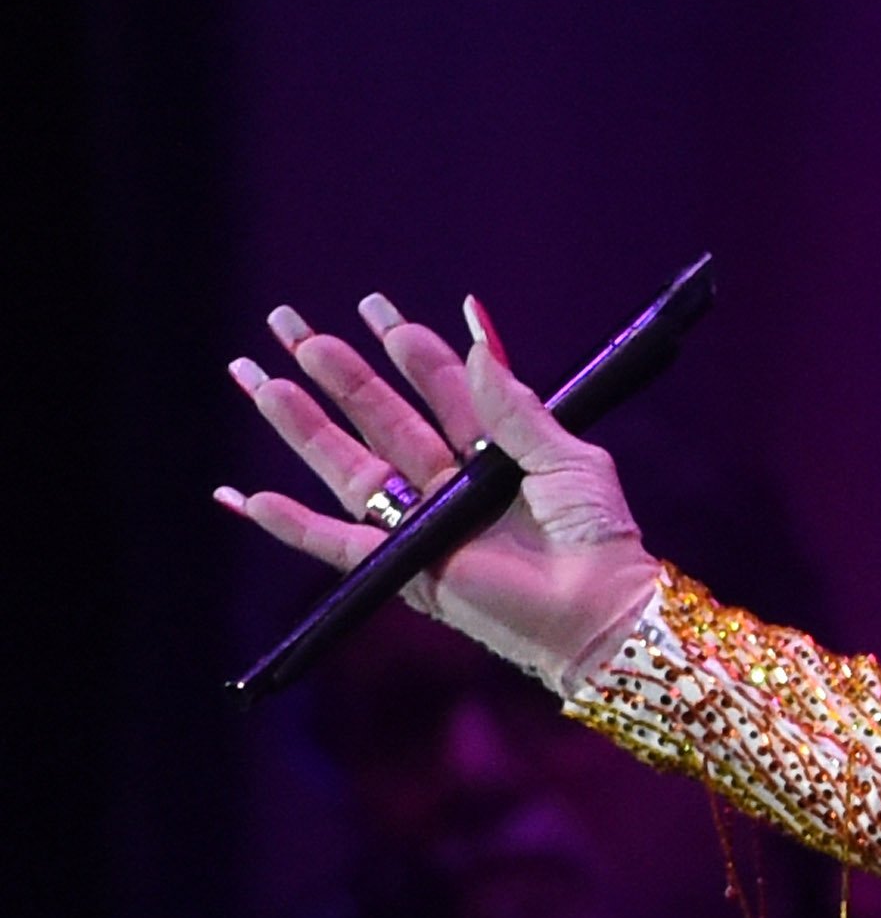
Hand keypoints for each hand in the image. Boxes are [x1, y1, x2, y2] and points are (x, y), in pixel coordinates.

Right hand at [215, 293, 660, 691]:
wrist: (598, 607)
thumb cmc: (596, 535)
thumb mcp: (566, 457)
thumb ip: (514, 406)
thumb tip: (474, 341)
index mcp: (493, 452)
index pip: (440, 389)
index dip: (408, 350)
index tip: (376, 310)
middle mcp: (450, 484)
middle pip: (380, 417)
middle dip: (336, 372)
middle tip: (290, 326)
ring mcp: (424, 526)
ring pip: (348, 467)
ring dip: (302, 427)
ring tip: (261, 381)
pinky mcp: (406, 571)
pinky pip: (336, 544)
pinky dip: (291, 524)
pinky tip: (245, 497)